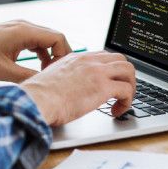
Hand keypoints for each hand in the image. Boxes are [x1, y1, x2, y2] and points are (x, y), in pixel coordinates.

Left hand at [0, 20, 73, 82]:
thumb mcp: (4, 71)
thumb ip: (28, 76)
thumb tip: (46, 83)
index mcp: (24, 32)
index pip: (57, 38)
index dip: (64, 55)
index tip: (59, 72)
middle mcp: (23, 26)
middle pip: (53, 37)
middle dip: (59, 56)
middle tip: (56, 75)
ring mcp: (18, 28)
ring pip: (44, 39)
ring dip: (49, 55)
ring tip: (45, 73)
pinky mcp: (13, 33)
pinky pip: (34, 40)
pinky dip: (39, 52)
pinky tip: (35, 66)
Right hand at [20, 51, 135, 125]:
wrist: (36, 100)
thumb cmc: (39, 96)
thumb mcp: (53, 78)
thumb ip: (65, 78)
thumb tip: (67, 90)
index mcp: (76, 58)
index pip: (104, 56)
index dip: (111, 70)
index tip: (110, 83)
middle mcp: (89, 61)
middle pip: (121, 59)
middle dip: (125, 76)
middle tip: (121, 92)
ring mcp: (97, 72)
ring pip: (129, 70)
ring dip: (130, 87)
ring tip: (122, 102)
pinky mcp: (103, 87)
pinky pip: (127, 90)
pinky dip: (127, 102)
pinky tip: (115, 112)